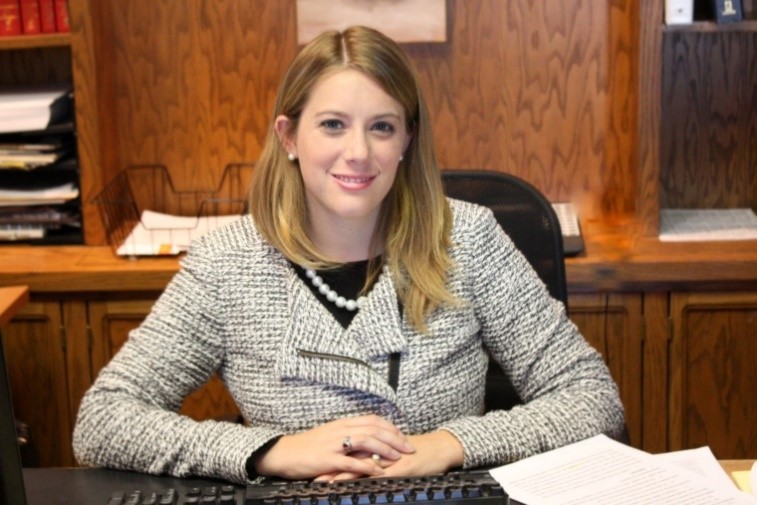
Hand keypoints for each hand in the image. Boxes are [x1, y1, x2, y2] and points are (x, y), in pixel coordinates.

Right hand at [252, 415, 414, 479]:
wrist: (284, 453)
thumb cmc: (308, 446)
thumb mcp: (330, 436)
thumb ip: (348, 436)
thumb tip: (369, 442)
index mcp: (342, 423)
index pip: (373, 420)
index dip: (391, 427)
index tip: (404, 436)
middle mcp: (341, 429)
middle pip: (374, 428)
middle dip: (395, 438)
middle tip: (410, 447)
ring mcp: (334, 444)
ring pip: (366, 440)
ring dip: (385, 449)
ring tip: (398, 457)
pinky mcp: (328, 459)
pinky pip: (351, 461)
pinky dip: (367, 466)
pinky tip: (378, 471)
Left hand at [315, 430, 463, 481]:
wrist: (440, 449)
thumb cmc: (418, 451)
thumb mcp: (395, 449)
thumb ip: (379, 451)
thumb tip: (362, 456)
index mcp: (377, 442)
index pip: (349, 447)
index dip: (332, 454)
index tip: (314, 461)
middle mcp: (379, 449)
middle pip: (348, 455)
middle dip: (329, 464)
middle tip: (310, 473)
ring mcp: (387, 459)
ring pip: (358, 465)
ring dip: (339, 474)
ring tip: (321, 482)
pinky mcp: (396, 469)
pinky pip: (376, 475)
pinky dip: (361, 480)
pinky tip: (349, 487)